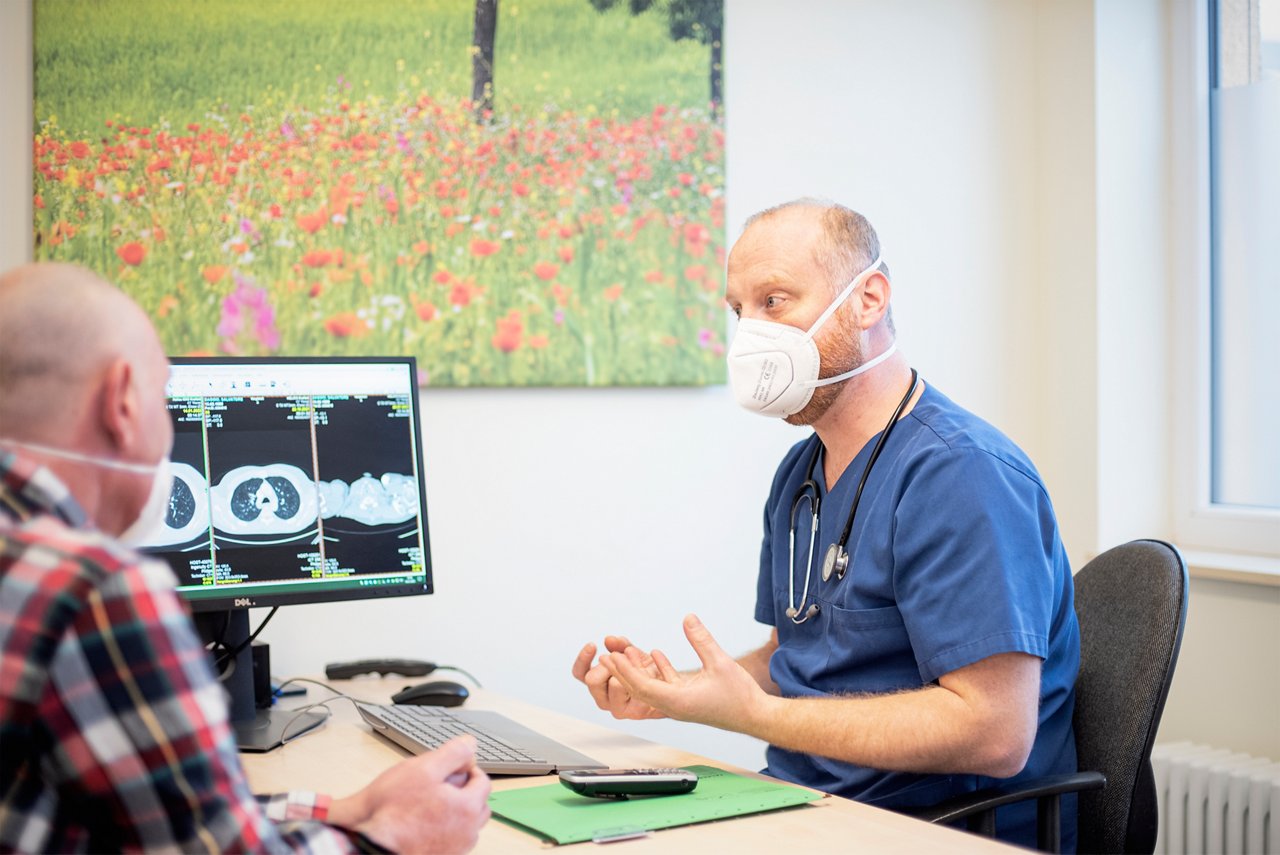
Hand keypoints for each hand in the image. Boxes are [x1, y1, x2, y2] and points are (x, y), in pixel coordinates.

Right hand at [329, 735, 490, 852]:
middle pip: (479, 805)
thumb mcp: (422, 769)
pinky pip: (452, 839)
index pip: (483, 782)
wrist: (374, 846)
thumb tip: (470, 744)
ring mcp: (455, 849)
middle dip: (467, 791)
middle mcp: (467, 833)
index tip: (455, 766)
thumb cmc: (394, 812)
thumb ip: (452, 754)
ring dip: (457, 812)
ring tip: (434, 803)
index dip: (469, 768)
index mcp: (468, 808)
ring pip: (467, 825)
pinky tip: (426, 822)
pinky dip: (446, 828)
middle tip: (445, 784)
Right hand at [571, 635, 666, 719]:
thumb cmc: (647, 671)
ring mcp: (617, 708)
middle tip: (622, 657)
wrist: (670, 687)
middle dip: (607, 663)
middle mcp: (604, 698)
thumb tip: (609, 639)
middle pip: (592, 680)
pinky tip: (651, 663)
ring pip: (613, 683)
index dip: (583, 658)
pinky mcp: (633, 712)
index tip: (593, 645)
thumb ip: (620, 646)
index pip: (579, 672)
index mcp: (598, 684)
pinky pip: (632, 689)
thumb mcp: (632, 654)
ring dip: (626, 668)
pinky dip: (641, 673)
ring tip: (638, 662)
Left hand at [601, 614, 769, 732]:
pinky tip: (655, 654)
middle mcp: (675, 706)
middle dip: (622, 673)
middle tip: (606, 655)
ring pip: (652, 688)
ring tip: (624, 653)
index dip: (626, 672)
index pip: (643, 688)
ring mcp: (680, 705)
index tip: (612, 658)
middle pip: (641, 690)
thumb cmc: (740, 696)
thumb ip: (702, 640)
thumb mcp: (720, 662)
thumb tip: (688, 618)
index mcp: (678, 703)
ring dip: (638, 671)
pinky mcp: (688, 700)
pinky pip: (666, 686)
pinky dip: (658, 671)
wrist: (756, 716)